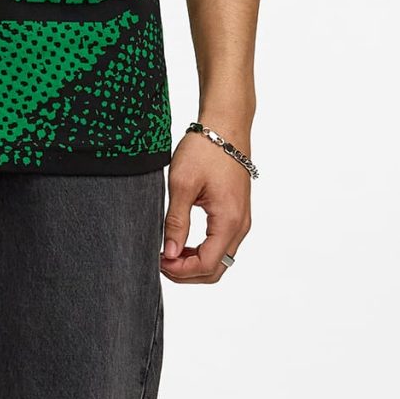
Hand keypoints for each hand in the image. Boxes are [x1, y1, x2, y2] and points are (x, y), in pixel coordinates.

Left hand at [161, 129, 252, 284]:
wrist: (225, 126)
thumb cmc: (205, 150)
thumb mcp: (182, 184)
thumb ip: (176, 222)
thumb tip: (171, 254)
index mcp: (228, 221)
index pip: (206, 264)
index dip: (180, 270)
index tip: (158, 259)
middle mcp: (240, 225)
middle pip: (216, 269)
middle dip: (187, 272)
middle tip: (161, 261)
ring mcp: (241, 221)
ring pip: (220, 260)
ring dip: (194, 263)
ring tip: (169, 252)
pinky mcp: (237, 214)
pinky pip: (223, 245)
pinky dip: (203, 252)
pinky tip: (182, 242)